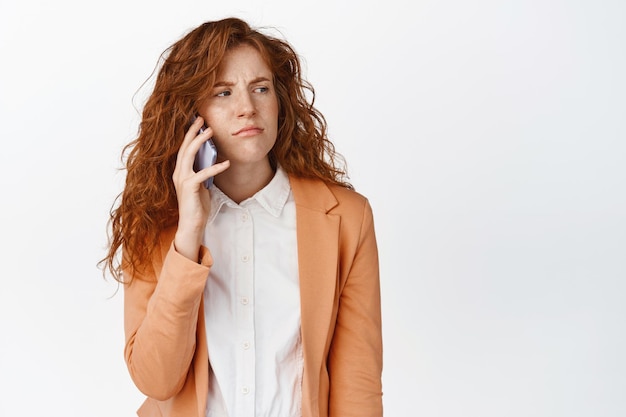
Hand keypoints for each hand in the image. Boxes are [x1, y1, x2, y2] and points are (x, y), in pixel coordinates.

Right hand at [172, 116, 229, 260]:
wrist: (192, 224)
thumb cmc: (197, 206)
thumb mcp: (202, 185)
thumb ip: (204, 172)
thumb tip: (213, 160)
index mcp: (180, 171)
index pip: (183, 149)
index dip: (190, 134)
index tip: (198, 122)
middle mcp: (178, 173)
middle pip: (184, 147)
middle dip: (193, 131)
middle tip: (201, 119)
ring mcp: (182, 179)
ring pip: (189, 154)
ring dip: (200, 142)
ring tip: (210, 131)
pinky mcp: (189, 187)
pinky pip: (203, 173)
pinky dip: (215, 167)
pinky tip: (226, 162)